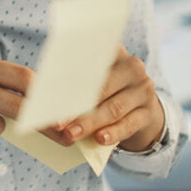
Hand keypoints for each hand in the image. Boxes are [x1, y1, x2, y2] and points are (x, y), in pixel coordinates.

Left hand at [47, 45, 163, 151]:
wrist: (139, 108)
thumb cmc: (104, 89)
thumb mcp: (92, 78)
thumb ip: (74, 77)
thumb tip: (41, 87)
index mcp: (113, 51)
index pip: (92, 54)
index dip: (72, 69)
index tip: (53, 84)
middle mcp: (132, 67)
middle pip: (101, 86)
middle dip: (77, 105)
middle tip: (57, 121)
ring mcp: (143, 89)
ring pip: (113, 108)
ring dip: (90, 122)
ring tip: (71, 134)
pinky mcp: (149, 112)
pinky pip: (129, 124)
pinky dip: (113, 133)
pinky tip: (100, 139)